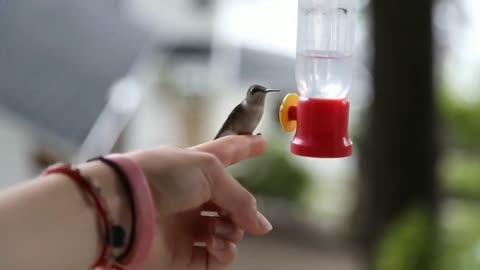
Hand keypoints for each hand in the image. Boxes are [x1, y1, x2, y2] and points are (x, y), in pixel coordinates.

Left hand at [126, 135, 271, 269]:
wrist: (125, 207)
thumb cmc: (161, 176)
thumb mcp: (209, 171)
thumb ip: (240, 197)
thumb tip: (261, 225)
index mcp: (196, 166)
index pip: (227, 153)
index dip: (245, 147)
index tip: (262, 143)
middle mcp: (193, 195)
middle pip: (231, 201)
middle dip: (243, 209)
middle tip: (246, 216)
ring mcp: (188, 224)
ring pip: (227, 230)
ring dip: (232, 231)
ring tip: (220, 230)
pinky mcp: (183, 252)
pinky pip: (216, 256)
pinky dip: (224, 252)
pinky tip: (218, 245)